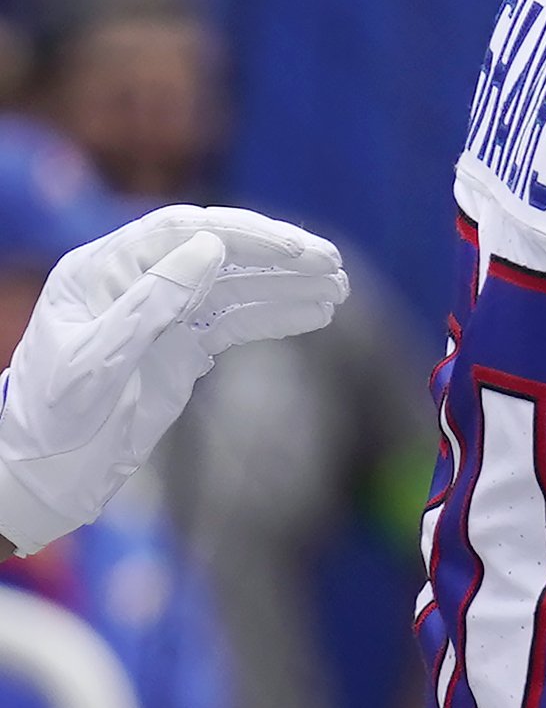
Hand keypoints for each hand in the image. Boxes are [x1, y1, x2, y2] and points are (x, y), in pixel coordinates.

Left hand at [0, 206, 347, 552]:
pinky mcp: (181, 348)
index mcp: (101, 270)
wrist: (45, 474)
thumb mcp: (95, 363)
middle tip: (331, 264)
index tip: (291, 249)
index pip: (178, 232)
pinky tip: (314, 313)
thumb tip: (209, 249)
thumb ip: (150, 304)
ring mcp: (161, 314)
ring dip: (286, 285)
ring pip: (233, 286)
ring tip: (338, 288)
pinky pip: (235, 322)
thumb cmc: (53, 419)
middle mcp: (134, 281)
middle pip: (214, 251)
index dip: (240, 234)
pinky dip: (275, 316)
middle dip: (275, 256)